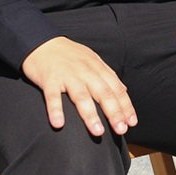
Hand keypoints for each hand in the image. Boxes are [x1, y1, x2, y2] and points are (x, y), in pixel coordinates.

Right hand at [20, 36, 136, 136]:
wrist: (43, 43)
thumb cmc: (70, 55)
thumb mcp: (93, 61)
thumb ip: (108, 76)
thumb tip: (124, 90)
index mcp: (98, 69)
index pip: (116, 89)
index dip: (125, 106)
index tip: (132, 122)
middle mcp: (86, 72)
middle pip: (103, 93)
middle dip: (114, 113)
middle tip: (121, 130)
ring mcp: (68, 76)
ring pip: (81, 96)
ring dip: (90, 115)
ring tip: (98, 132)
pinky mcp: (49, 79)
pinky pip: (52, 96)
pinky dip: (56, 109)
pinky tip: (59, 124)